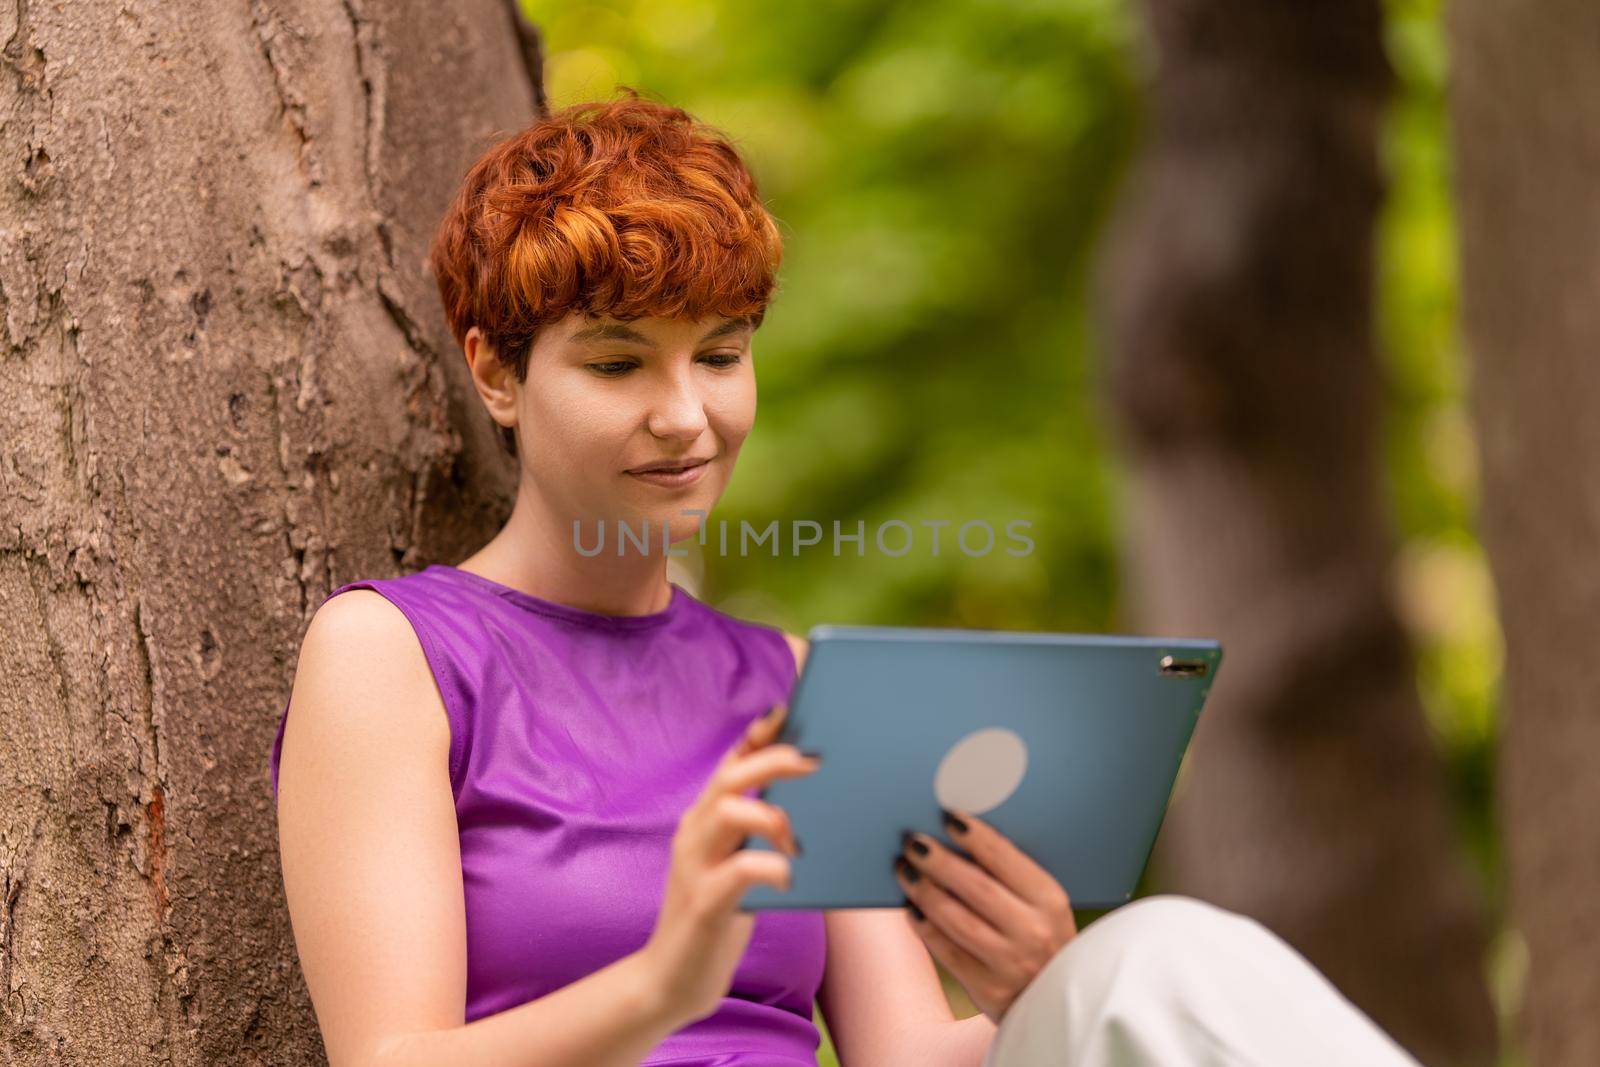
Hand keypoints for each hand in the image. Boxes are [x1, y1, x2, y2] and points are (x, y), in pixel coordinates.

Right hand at [640, 704, 821, 1024]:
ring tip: (798, 838)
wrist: (671, 980)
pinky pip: (739, 871)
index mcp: (703, 820)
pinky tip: (790, 878)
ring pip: (728, 812)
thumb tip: (808, 801)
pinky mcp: (704, 903)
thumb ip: (756, 833)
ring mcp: (695, 866)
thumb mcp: (734, 865)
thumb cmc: (715, 917)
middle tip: (814, 761)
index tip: (785, 712)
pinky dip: (770, 867)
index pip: (728, 765)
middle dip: (772, 760)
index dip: (755, 736)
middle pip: (730, 778)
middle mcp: (694, 833)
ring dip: (771, 815)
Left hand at [893, 808, 1076, 1024]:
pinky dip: (925, 927)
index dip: (974, 835)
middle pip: (976, 887)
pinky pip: (947, 952)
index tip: (947, 816)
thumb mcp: (1042, 904)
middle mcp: (1033, 931)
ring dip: (925, 891)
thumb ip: (1011, 874)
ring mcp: (1010, 963)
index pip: (1005, 859)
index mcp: (1049, 901)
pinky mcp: (988, 988)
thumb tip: (958, 833)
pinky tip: (911, 908)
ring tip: (904, 869)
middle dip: (939, 861)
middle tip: (912, 841)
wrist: (1057, 998)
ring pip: (957, 920)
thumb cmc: (1041, 935)